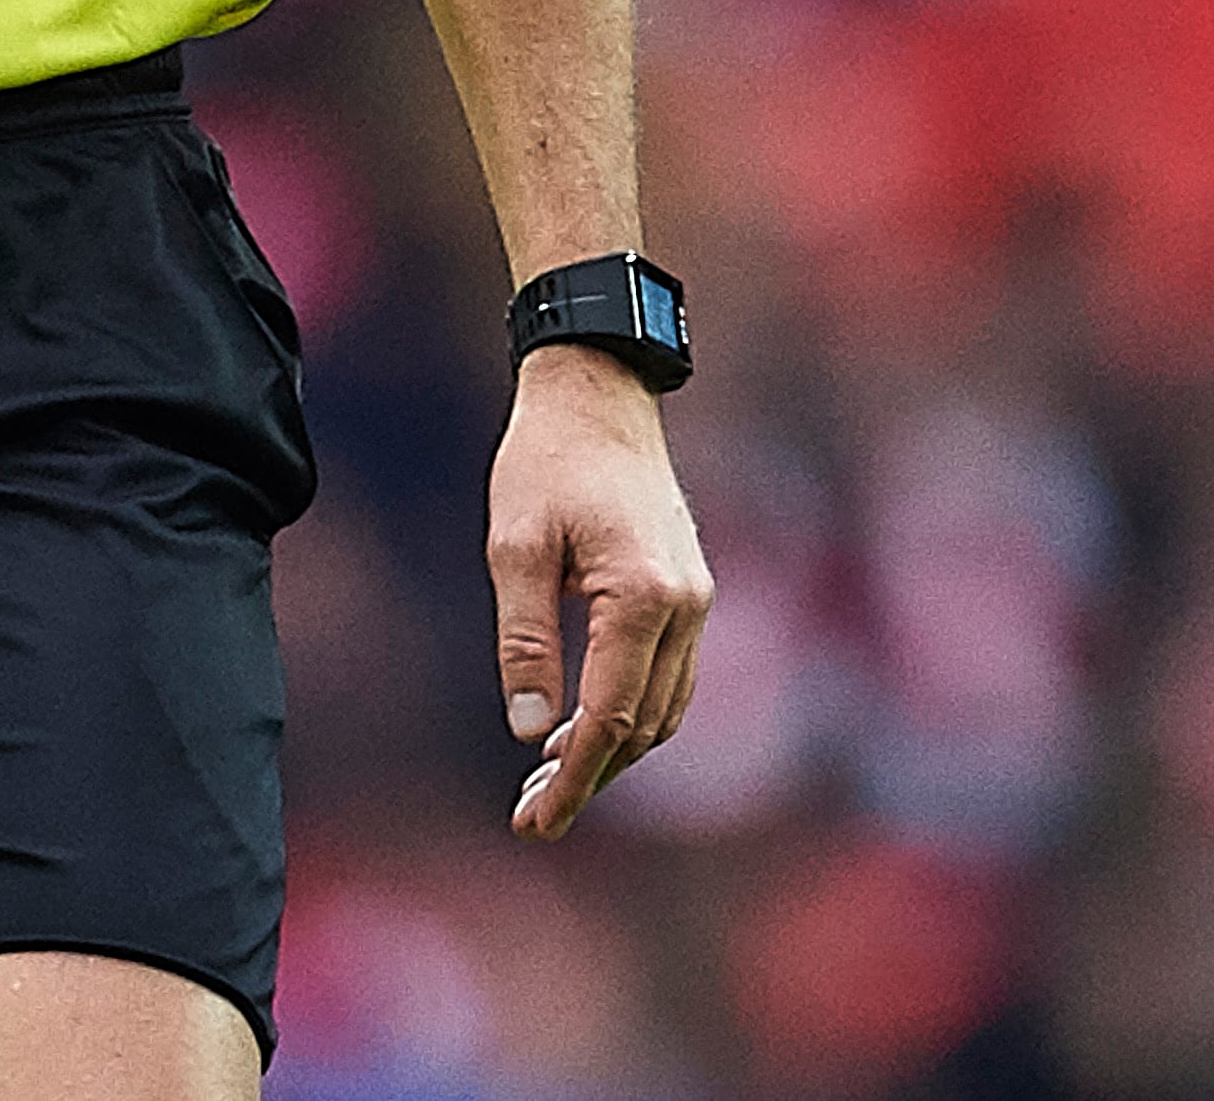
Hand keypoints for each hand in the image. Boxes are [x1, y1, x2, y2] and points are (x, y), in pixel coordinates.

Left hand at [488, 343, 712, 838]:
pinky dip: (634, 713)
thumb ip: (525, 640)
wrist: (597, 393)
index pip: (611, 717)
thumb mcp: (514, 546)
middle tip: (531, 815)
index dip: (573, 777)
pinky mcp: (691, 591)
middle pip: (645, 726)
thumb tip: (530, 729)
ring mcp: (698, 600)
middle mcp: (687, 606)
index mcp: (644, 596)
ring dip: (615, 752)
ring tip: (548, 781)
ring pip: (665, 709)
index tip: (536, 821)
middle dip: (590, 776)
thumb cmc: (546, 460)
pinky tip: (584, 726)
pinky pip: (671, 677)